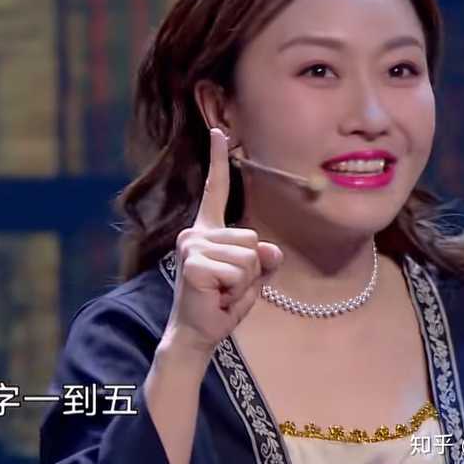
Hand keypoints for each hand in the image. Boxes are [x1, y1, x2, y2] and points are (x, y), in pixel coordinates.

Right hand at [161, 128, 283, 356]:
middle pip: (252, 239)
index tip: (218, 131)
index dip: (217, 159)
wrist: (198, 332)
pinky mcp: (194, 263)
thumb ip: (265, 259)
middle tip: (227, 286)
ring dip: (244, 282)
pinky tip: (217, 297)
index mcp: (209, 230)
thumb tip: (271, 251)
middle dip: (251, 269)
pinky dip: (236, 291)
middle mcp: (196, 233)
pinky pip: (239, 272)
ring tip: (223, 292)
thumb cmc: (223, 301)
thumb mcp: (252, 277)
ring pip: (249, 257)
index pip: (214, 189)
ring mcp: (192, 246)